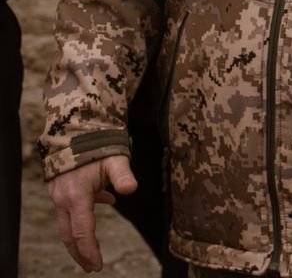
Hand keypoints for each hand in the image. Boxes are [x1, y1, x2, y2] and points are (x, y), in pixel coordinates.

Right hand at [47, 155, 136, 271]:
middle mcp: (63, 199)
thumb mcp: (116, 159)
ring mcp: (58, 195)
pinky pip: (69, 210)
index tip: (97, 265)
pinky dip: (81, 218)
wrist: (76, 129)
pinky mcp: (59, 190)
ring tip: (92, 252)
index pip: (82, 231)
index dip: (89, 250)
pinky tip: (104, 202)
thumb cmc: (98, 145)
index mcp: (76, 196)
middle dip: (80, 253)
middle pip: (69, 235)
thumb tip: (131, 190)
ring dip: (79, 239)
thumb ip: (123, 176)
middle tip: (92, 267)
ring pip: (66, 225)